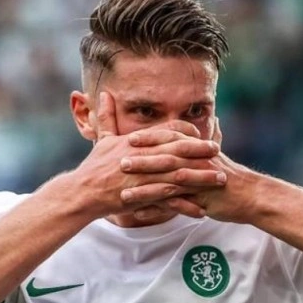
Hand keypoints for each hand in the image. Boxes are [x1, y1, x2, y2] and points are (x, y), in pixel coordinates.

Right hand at [71, 92, 226, 218]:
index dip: (185, 132)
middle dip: (200, 150)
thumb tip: (104, 94)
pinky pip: (170, 200)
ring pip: (179, 174)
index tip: (200, 135)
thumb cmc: (93, 167)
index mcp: (136, 142)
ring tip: (219, 179)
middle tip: (217, 151)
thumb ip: (107, 117)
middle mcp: (143, 156)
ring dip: (201, 177)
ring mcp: (144, 177)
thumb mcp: (102, 139)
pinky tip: (202, 209)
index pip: (166, 131)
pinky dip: (187, 204)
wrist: (83, 192)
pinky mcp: (143, 196)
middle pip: (178, 150)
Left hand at [120, 116, 259, 222]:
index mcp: (197, 149)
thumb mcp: (211, 158)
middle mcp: (197, 161)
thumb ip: (194, 146)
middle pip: (166, 158)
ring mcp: (199, 181)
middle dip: (142, 160)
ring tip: (124, 194)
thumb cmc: (228, 177)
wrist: (251, 196)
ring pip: (168, 182)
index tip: (129, 137)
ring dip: (145, 188)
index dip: (150, 137)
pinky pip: (175, 205)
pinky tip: (139, 215)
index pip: (171, 138)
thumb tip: (185, 131)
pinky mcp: (201, 200)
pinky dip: (157, 210)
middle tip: (119, 161)